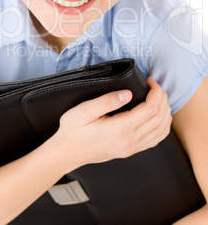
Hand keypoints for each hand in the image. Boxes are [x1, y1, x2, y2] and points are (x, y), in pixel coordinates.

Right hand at [54, 77, 171, 169]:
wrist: (67, 153)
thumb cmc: (73, 131)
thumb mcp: (83, 111)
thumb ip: (106, 101)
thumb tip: (127, 94)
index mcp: (120, 129)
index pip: (150, 109)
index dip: (155, 92)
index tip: (150, 81)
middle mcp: (129, 140)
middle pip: (159, 118)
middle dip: (162, 99)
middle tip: (156, 86)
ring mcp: (131, 148)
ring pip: (161, 130)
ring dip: (165, 111)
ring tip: (159, 98)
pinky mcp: (130, 151)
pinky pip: (156, 140)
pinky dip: (163, 126)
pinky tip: (161, 118)